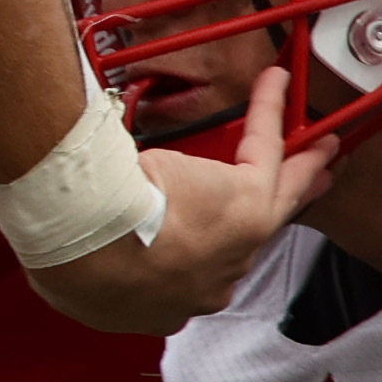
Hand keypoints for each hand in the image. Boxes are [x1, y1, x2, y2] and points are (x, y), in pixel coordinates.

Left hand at [25, 68, 334, 333]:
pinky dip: (268, 112)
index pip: (193, 264)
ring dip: (295, 166)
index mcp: (165, 299)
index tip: (203, 230)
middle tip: (303, 196)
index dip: (203, 242)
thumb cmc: (69, 253)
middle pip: (249, 240)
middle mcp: (209, 282)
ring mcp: (235, 248)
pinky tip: (273, 82)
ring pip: (273, 195)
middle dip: (274, 215)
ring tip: (316, 145)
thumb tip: (65, 214)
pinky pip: (265, 149)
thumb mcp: (77, 261)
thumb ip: (90, 242)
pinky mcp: (246, 208)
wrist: (86, 249)